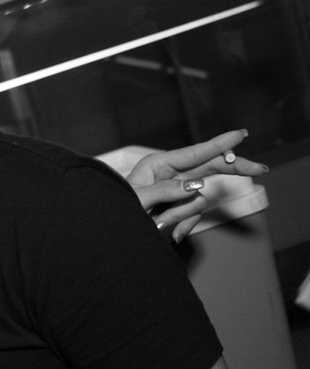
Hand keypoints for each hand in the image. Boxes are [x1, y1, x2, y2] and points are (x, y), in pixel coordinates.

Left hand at [126, 130, 267, 241]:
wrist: (111, 227)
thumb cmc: (117, 208)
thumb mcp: (137, 199)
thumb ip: (165, 191)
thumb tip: (197, 186)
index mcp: (157, 165)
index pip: (195, 152)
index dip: (219, 144)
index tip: (241, 135)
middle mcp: (170, 174)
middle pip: (209, 167)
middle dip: (233, 169)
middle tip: (258, 169)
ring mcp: (176, 191)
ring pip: (200, 199)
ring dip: (183, 214)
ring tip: (159, 223)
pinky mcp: (178, 207)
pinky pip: (193, 215)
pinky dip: (183, 225)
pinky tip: (170, 234)